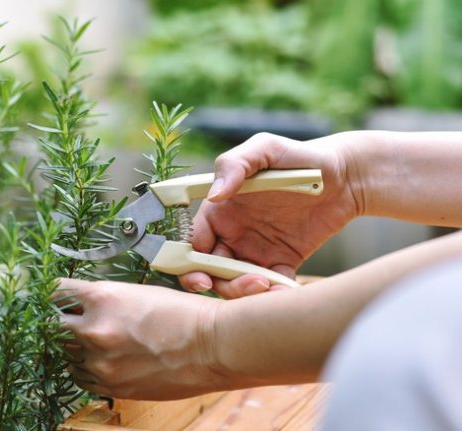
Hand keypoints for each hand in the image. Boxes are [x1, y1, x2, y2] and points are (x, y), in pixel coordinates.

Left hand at [56, 278, 226, 399]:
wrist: (213, 346)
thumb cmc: (182, 313)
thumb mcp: (137, 293)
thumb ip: (103, 301)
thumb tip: (80, 306)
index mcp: (101, 297)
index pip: (54, 292)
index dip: (51, 294)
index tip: (52, 297)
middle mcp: (94, 329)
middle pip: (52, 325)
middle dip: (59, 322)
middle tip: (68, 320)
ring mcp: (99, 361)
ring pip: (65, 353)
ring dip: (73, 347)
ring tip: (93, 341)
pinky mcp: (110, 385)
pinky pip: (78, 377)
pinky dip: (84, 369)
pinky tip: (100, 360)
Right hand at [179, 132, 362, 297]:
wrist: (346, 175)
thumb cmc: (300, 156)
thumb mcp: (265, 149)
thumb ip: (233, 165)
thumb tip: (214, 196)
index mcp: (220, 211)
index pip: (195, 242)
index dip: (191, 262)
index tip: (203, 275)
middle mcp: (233, 233)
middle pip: (211, 269)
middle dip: (219, 283)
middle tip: (242, 284)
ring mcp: (256, 250)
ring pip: (237, 282)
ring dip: (246, 291)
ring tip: (267, 286)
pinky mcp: (282, 262)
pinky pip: (271, 286)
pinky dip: (274, 295)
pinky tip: (285, 292)